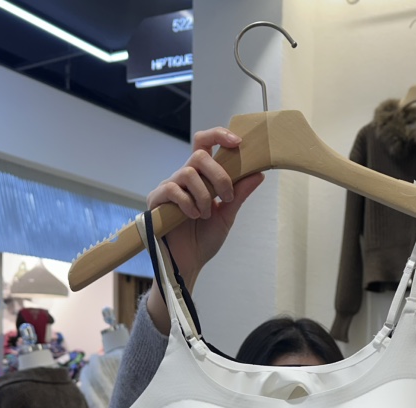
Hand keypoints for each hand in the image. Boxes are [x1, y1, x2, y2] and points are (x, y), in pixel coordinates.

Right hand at [146, 126, 263, 286]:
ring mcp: (169, 187)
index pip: (205, 144)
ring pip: (188, 172)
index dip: (219, 136)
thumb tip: (259, 173)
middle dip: (219, 174)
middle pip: (200, 155)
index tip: (238, 143)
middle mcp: (184, 178)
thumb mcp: (227, 216)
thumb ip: (239, 194)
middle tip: (227, 197)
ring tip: (206, 215)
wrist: (188, 263)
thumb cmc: (204, 240)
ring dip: (204, 195)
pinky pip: (173, 189)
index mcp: (201, 177)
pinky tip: (193, 216)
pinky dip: (188, 203)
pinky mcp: (157, 200)